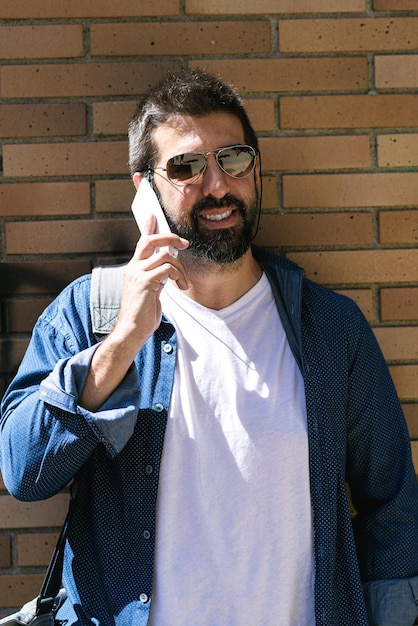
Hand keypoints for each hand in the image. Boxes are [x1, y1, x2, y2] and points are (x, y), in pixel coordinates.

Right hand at [79, 219, 187, 411]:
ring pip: (164, 256)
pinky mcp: (144, 283)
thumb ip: (157, 276)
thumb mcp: (151, 290)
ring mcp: (137, 274)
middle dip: (170, 237)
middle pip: (150, 240)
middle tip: (184, 244)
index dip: (148, 227)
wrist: (132, 330)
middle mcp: (133, 268)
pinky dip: (177, 276)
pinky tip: (179, 287)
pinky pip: (166, 269)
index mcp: (134, 268)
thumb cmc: (142, 313)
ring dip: (179, 268)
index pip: (141, 241)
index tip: (153, 215)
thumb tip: (168, 265)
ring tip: (183, 282)